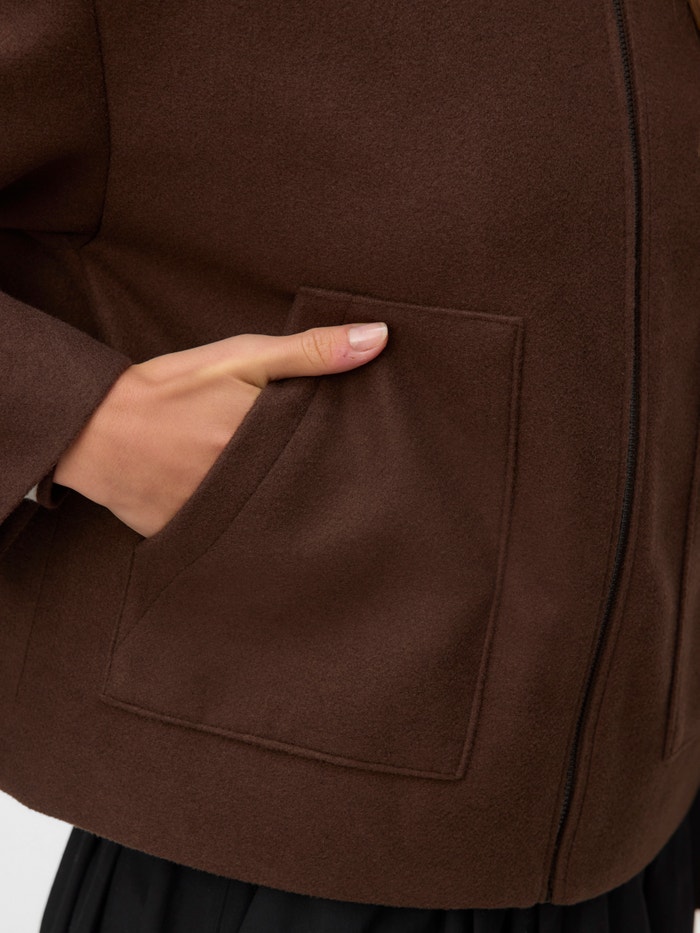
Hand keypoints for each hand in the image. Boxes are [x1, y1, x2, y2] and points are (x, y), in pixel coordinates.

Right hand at [54, 320, 388, 536]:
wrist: (96, 430)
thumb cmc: (172, 387)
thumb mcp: (242, 358)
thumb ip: (311, 351)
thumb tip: (379, 338)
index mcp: (266, 440)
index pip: (331, 457)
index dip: (352, 457)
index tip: (373, 458)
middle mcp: (248, 485)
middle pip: (309, 493)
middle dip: (326, 489)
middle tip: (356, 490)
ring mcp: (222, 519)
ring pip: (277, 522)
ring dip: (291, 513)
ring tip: (311, 509)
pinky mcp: (197, 541)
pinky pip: (239, 543)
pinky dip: (250, 532)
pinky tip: (259, 522)